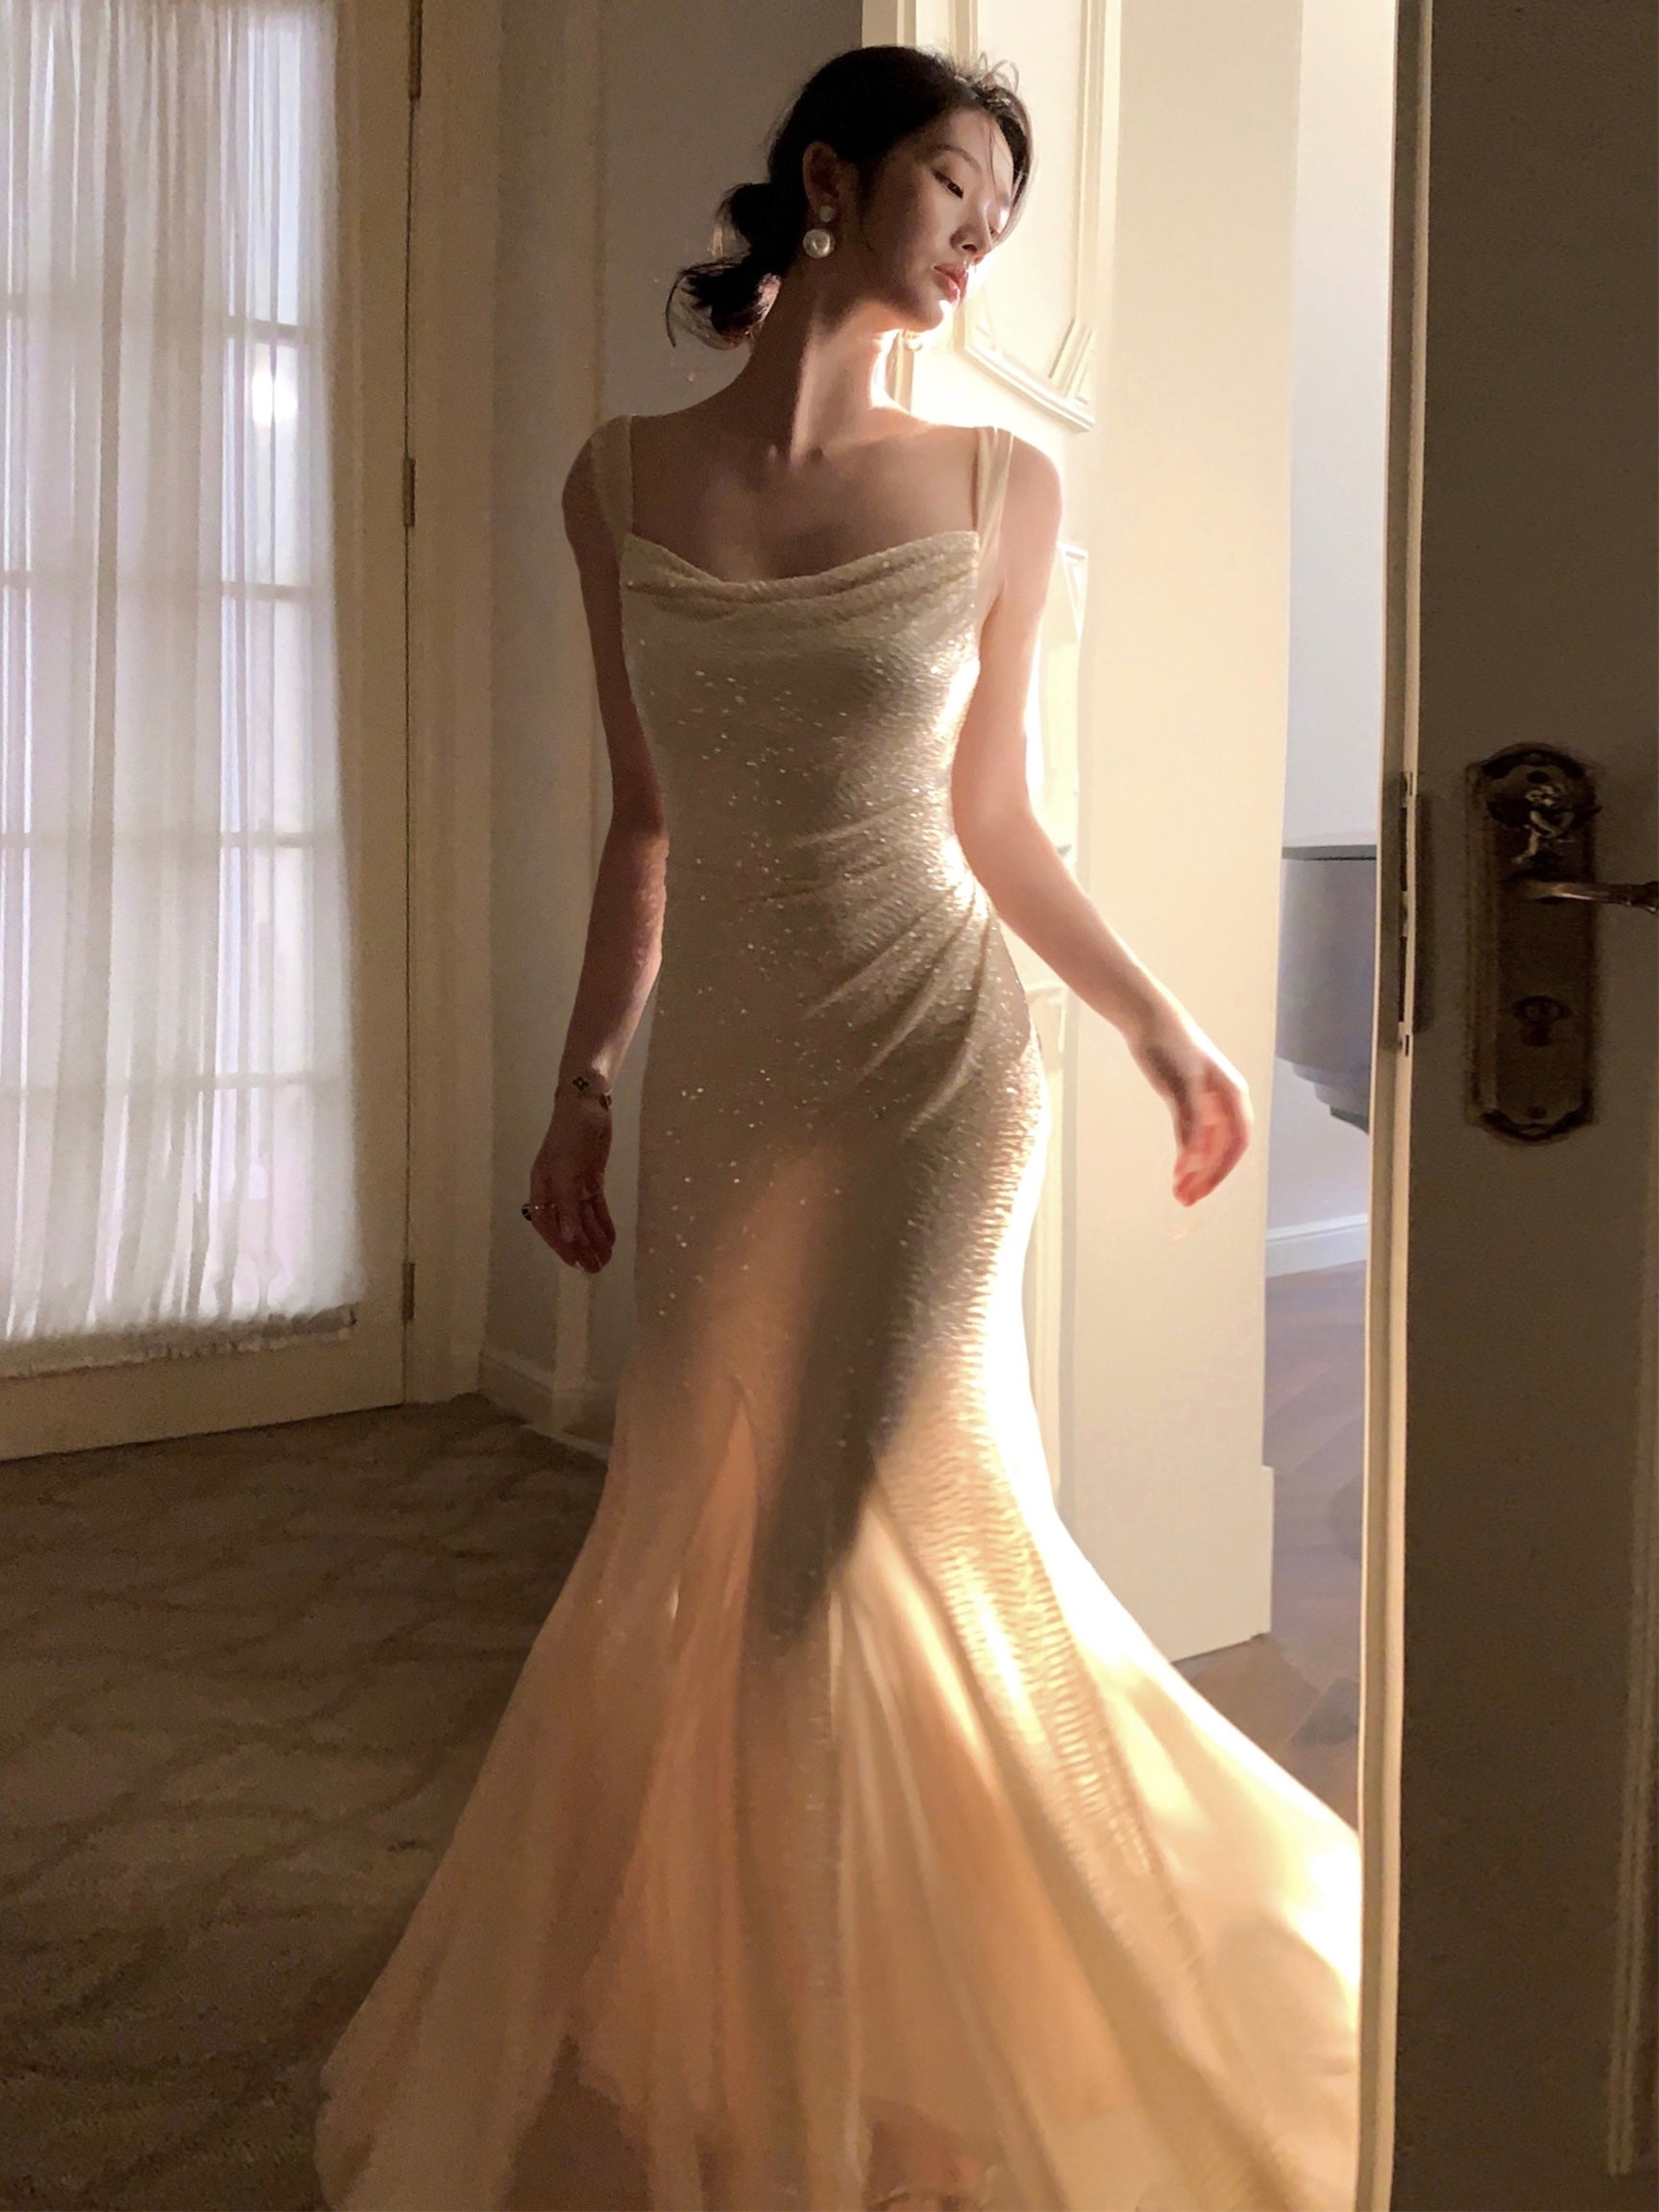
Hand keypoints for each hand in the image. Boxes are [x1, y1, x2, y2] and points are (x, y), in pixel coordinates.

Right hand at [527, 1091, 616, 1271]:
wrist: (588, 1103)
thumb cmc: (571, 1133)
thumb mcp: (567, 1170)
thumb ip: (566, 1204)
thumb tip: (568, 1238)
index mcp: (542, 1186)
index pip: (547, 1223)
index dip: (559, 1245)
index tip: (574, 1263)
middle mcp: (556, 1189)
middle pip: (568, 1224)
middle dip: (581, 1247)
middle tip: (595, 1268)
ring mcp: (574, 1184)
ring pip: (584, 1218)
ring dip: (595, 1239)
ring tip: (606, 1259)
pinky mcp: (591, 1178)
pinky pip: (596, 1206)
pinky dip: (603, 1222)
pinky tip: (611, 1239)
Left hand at [1127, 1001, 1252, 1205]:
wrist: (1148, 1019)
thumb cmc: (1170, 1046)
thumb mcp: (1181, 1086)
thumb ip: (1190, 1125)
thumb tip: (1193, 1162)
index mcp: (1233, 1095)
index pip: (1236, 1144)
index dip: (1220, 1171)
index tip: (1200, 1191)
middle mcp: (1226, 1101)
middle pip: (1223, 1149)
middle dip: (1207, 1176)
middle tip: (1184, 1200)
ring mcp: (1209, 1101)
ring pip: (1209, 1145)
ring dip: (1196, 1170)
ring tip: (1178, 1192)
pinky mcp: (1190, 1100)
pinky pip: (1195, 1136)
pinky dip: (1187, 1154)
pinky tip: (1176, 1168)